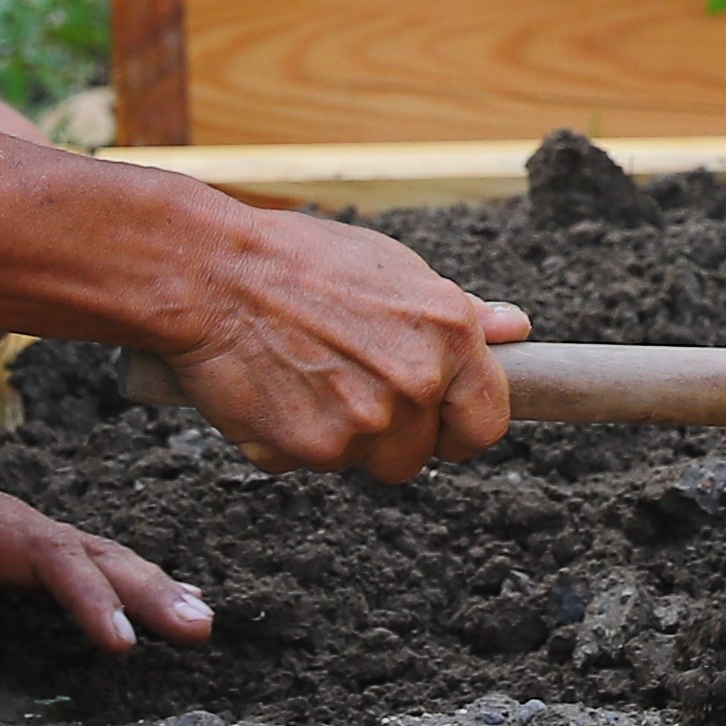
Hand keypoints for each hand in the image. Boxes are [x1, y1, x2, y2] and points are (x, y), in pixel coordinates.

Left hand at [0, 444, 210, 654]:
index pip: (47, 557)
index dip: (89, 594)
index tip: (122, 639)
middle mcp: (16, 524)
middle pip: (94, 553)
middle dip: (148, 589)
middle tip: (197, 627)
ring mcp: (28, 534)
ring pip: (103, 555)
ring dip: (153, 586)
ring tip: (200, 623)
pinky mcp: (31, 548)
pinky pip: (91, 561)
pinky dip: (134, 581)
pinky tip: (171, 603)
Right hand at [158, 204, 526, 480]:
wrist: (209, 272)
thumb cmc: (297, 260)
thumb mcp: (393, 268)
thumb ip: (459, 312)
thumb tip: (516, 329)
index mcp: (450, 334)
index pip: (488, 422)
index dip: (460, 428)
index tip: (439, 423)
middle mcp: (417, 383)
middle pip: (420, 455)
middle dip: (391, 435)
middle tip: (347, 387)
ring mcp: (365, 423)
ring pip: (365, 462)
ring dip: (340, 439)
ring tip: (305, 378)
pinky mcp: (309, 451)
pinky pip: (309, 465)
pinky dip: (289, 439)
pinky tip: (270, 390)